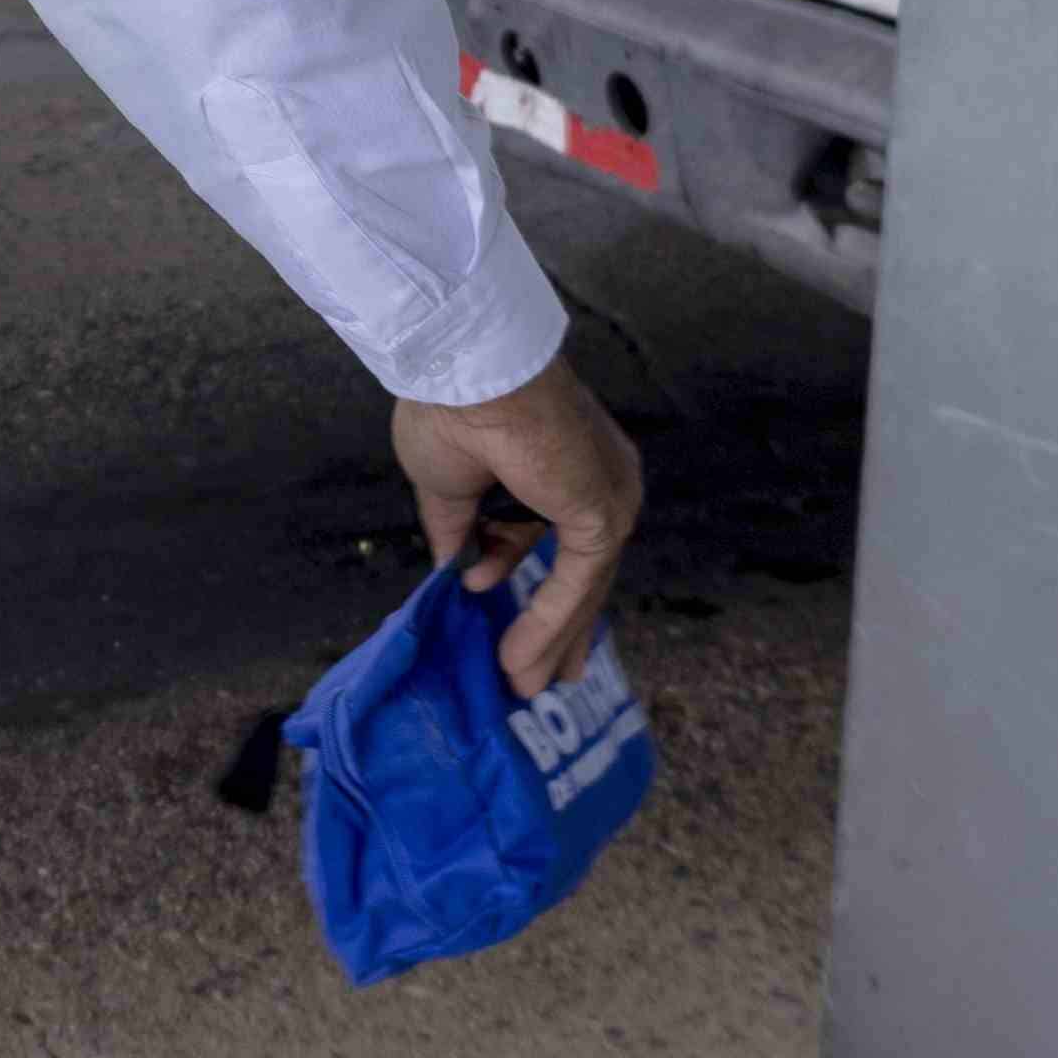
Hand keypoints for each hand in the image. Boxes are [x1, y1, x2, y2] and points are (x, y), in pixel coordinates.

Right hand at [393, 352, 645, 697]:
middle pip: (584, 574)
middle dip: (563, 630)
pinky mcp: (602, 514)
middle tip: (545, 678)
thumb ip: (461, 532)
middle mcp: (602, 482)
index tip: (507, 621)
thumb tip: (458, 572)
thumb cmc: (449, 408)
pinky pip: (576, 585)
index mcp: (568, 465)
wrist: (462, 370)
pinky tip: (518, 659)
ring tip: (520, 687)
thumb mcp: (449, 486)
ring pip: (582, 586)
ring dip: (549, 640)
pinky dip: (546, 625)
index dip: (537, 587)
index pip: (564, 543)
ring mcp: (608, 497)